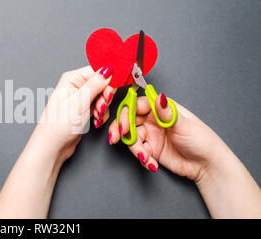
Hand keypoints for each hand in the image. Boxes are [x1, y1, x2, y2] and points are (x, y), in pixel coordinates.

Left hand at [34, 65, 115, 161]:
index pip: (97, 71)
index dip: (108, 80)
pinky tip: (95, 120)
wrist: (52, 145)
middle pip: (102, 84)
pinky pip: (99, 107)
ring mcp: (80, 98)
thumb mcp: (80, 101)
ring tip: (96, 115)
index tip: (111, 91)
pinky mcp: (83, 110)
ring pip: (102, 97)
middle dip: (105, 96)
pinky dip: (100, 114)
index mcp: (72, 79)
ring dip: (103, 107)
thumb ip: (96, 84)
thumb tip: (108, 69)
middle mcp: (76, 86)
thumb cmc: (59, 124)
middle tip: (100, 106)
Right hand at [108, 93, 223, 180]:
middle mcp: (153, 119)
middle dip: (120, 130)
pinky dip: (141, 158)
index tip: (123, 125)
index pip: (136, 105)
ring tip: (145, 157)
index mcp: (161, 108)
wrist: (207, 165)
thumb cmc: (202, 140)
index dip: (126, 113)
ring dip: (134, 149)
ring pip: (130, 137)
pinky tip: (152, 163)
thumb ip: (167, 112)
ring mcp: (151, 134)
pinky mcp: (150, 149)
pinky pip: (137, 152)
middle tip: (116, 138)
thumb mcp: (184, 124)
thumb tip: (159, 97)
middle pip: (128, 120)